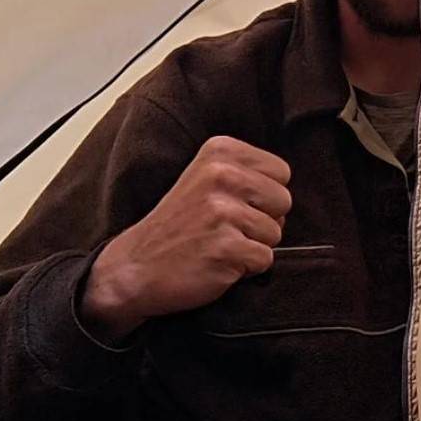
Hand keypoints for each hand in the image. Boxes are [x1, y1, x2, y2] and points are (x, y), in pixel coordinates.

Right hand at [80, 136, 291, 341]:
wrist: (136, 266)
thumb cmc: (177, 226)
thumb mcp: (205, 178)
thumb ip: (244, 173)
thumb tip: (285, 188)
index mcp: (219, 152)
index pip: (281, 172)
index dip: (264, 196)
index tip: (234, 205)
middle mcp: (221, 176)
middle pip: (284, 201)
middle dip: (264, 220)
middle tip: (228, 229)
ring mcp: (223, 212)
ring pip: (276, 233)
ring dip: (253, 246)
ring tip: (219, 245)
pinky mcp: (226, 247)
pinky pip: (265, 259)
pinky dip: (246, 268)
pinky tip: (218, 262)